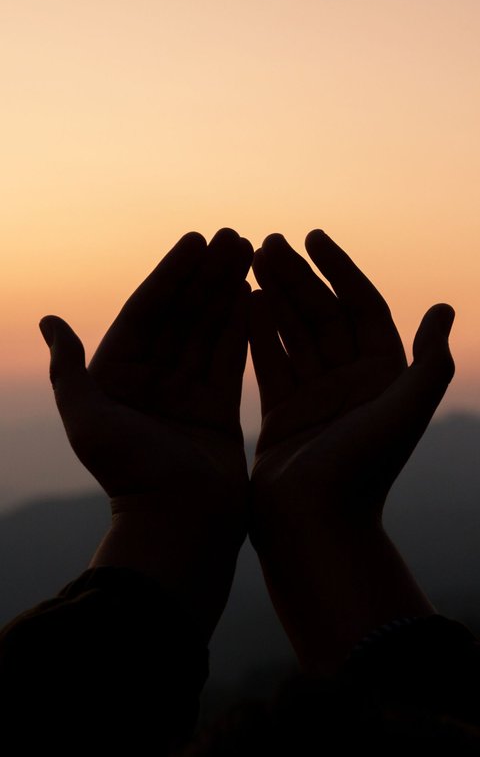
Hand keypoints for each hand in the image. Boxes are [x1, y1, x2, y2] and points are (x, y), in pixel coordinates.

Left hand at [40, 228, 252, 639]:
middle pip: (182, 315)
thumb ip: (71, 370)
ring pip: (209, 331)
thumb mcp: (87, 419)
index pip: (146, 312)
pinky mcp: (218, 410)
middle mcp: (151, 381)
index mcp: (117, 377)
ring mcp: (186, 394)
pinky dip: (243, 328)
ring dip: (228, 292)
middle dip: (206, 275)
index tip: (195, 241)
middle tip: (233, 237)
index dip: (170, 275)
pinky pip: (232, 360)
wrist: (178, 527)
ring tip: (250, 253)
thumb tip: (48, 320)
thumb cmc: (130, 475)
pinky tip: (256, 295)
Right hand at [249, 231, 454, 669]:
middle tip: (268, 242)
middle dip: (298, 277)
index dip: (340, 269)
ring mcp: (316, 396)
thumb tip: (445, 308)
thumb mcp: (404, 412)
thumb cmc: (364, 472)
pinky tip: (241, 301)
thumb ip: (430, 363)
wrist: (317, 530)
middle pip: (323, 314)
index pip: (363, 307)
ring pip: (293, 333)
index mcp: (384, 376)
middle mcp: (352, 382)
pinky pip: (269, 362)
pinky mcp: (283, 413)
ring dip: (274, 296)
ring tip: (249, 260)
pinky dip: (257, 332)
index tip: (314, 237)